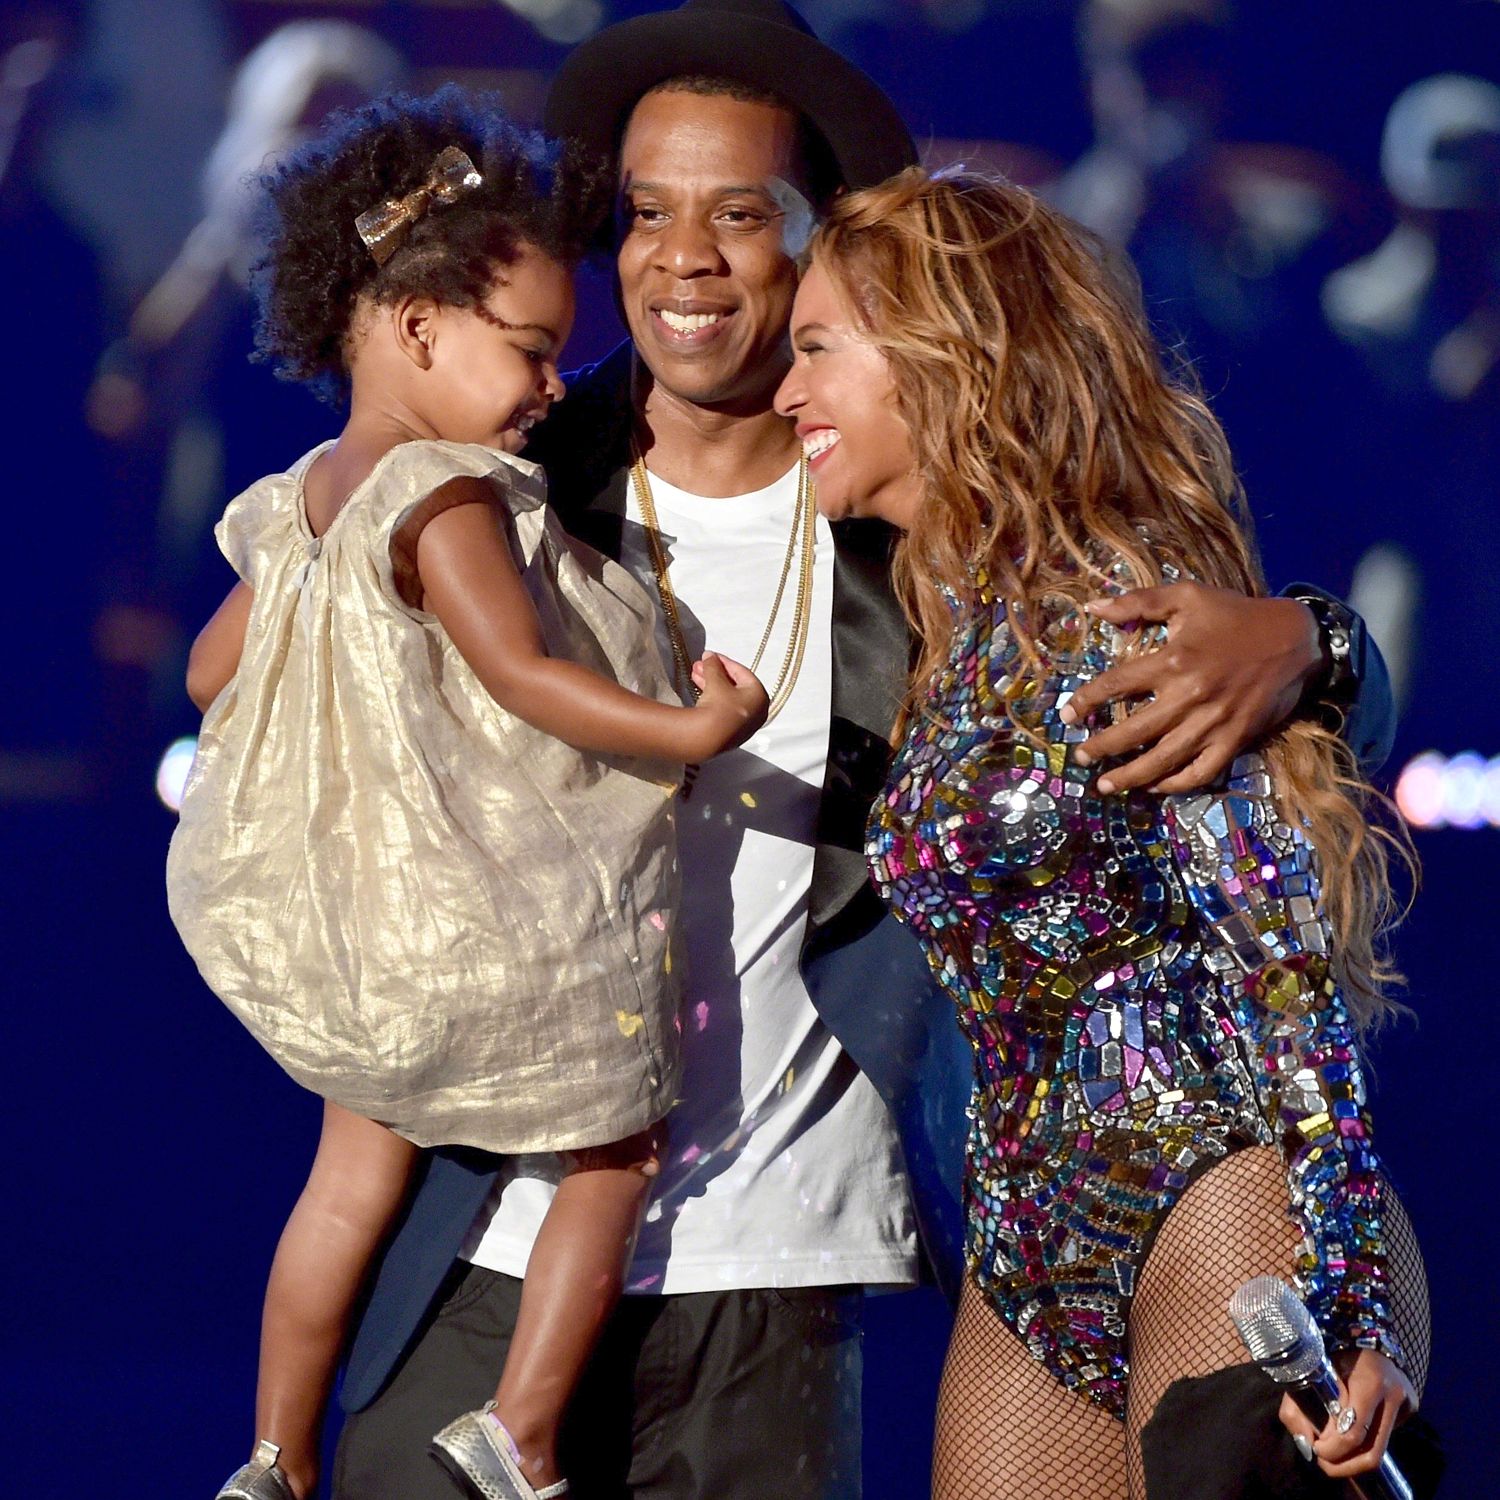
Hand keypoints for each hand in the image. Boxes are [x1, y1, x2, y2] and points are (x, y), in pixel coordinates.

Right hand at [688, 653, 768, 756]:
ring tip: (696, 675)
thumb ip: (713, 666)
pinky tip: (700, 690)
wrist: (708, 737)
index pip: (742, 672)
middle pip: (735, 685)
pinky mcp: (732, 733)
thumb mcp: (716, 681)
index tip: (711, 656)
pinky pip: (724, 710)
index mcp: (760, 696)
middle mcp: (756, 711)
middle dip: (716, 673)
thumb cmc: (719, 707)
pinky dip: (714, 698)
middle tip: (701, 665)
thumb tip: (709, 657)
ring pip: (728, 698)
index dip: (724, 662)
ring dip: (712, 684)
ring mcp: (744, 724)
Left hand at [1059, 583, 1319, 793]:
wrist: (1296, 638)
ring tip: (1106, 786)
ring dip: (1131, 777)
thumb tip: (1092, 607)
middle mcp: (1190, 696)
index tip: (1067, 716)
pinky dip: (1177, 784)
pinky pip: (1202, 772)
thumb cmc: (1235, 615)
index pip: (1115, 686)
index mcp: (1172, 660)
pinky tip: (1156, 786)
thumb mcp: (1187, 596)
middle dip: (1101, 748)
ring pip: (1164, 760)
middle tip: (1080, 757)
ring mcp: (1214, 723)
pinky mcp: (1236, 740)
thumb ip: (1138, 602)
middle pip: (1134, 731)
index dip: (1086, 702)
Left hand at [1278, 1347, 1414, 1481]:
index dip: (1333, 1450)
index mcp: (1368, 1381)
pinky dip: (1367, 1437)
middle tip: (1324, 1464)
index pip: (1353, 1432)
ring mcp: (1407, 1400)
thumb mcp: (1310, 1372)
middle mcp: (1393, 1393)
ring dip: (1355, 1460)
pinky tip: (1354, 1425)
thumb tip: (1306, 1445)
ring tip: (1334, 1456)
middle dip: (1345, 1466)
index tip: (1316, 1450)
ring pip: (1382, 1449)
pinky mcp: (1412, 1406)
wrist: (1361, 1325)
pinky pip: (1387, 1432)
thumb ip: (1300, 1407)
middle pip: (1373, 1452)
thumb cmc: (1330, 1349)